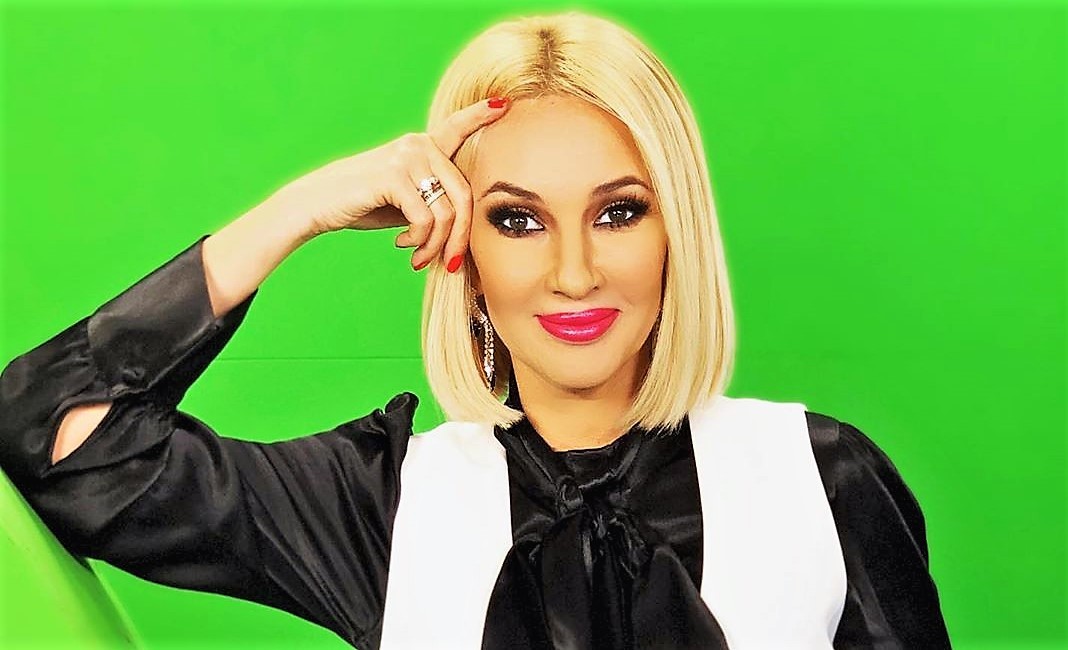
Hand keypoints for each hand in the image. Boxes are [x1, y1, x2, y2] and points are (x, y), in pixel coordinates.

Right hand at [267, 97, 509, 269]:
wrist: (317, 205)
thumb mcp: (407, 200)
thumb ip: (434, 201)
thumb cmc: (364, 205)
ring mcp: (406, 158)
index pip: (456, 128)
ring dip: (436, 245)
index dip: (480, 116)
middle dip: (461, 237)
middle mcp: (418, 145)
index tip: (503, 104)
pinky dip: (419, 241)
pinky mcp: (393, 176)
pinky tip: (402, 245)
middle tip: (450, 263)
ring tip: (419, 257)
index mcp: (422, 146)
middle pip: (465, 195)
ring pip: (447, 213)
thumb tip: (464, 229)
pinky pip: (425, 218)